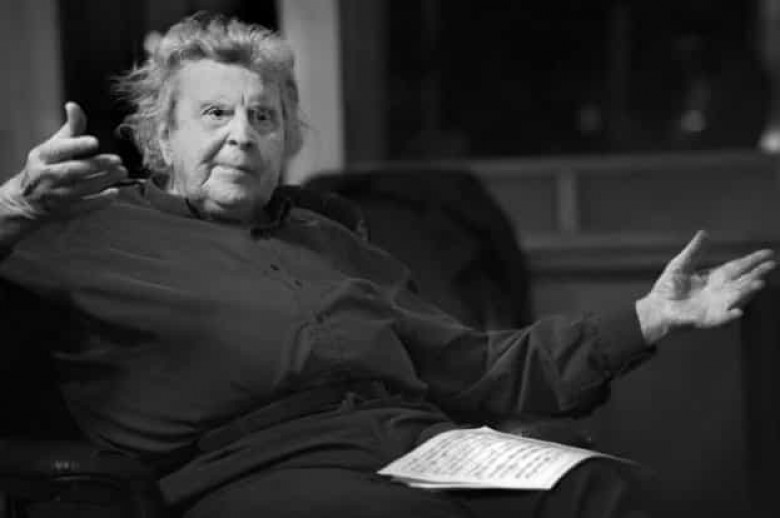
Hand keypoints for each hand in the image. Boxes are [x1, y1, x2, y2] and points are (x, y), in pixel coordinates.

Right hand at [0, 102, 126, 230]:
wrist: (25, 201)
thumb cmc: (46, 167)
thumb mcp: (53, 146)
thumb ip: (70, 129)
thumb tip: (74, 105)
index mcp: (42, 156)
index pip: (60, 150)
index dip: (77, 145)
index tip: (95, 141)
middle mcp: (47, 176)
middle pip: (73, 171)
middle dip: (96, 165)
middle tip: (118, 160)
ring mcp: (56, 195)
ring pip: (81, 188)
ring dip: (104, 180)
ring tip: (122, 172)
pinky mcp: (65, 210)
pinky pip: (84, 207)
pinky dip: (100, 200)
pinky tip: (114, 192)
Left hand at [636, 230, 775, 343]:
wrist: (655, 308)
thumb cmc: (667, 288)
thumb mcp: (681, 265)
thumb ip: (694, 251)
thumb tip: (704, 233)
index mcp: (715, 278)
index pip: (737, 268)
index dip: (752, 260)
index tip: (768, 253)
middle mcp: (719, 292)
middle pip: (742, 281)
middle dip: (757, 273)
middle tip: (772, 265)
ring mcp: (715, 306)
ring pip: (736, 298)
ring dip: (748, 292)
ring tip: (759, 283)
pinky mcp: (706, 319)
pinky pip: (720, 319)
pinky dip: (729, 316)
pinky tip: (737, 311)